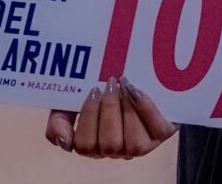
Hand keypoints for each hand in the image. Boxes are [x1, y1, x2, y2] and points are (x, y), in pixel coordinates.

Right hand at [46, 77, 174, 160]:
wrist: (141, 72)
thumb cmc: (103, 89)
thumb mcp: (74, 100)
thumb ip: (59, 121)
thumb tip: (64, 143)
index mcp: (93, 143)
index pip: (83, 146)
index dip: (88, 118)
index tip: (93, 89)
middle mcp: (117, 149)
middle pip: (109, 145)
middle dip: (109, 110)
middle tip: (109, 84)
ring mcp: (141, 144)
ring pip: (133, 145)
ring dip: (127, 111)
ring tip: (124, 86)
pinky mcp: (162, 133)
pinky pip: (156, 130)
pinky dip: (145, 108)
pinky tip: (137, 90)